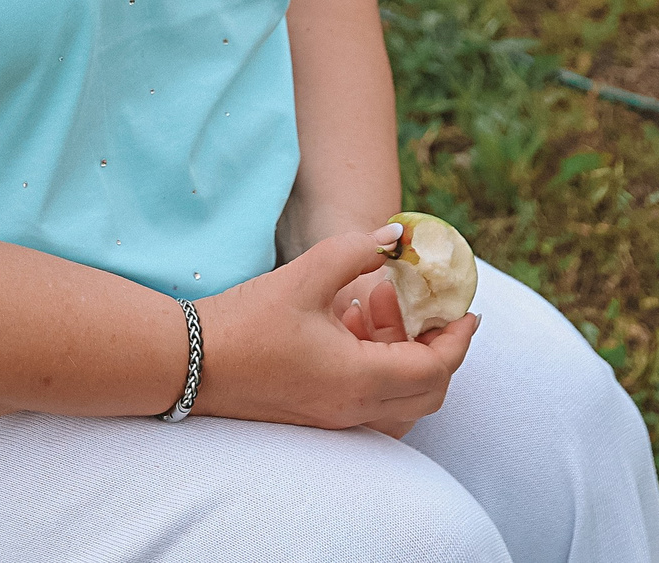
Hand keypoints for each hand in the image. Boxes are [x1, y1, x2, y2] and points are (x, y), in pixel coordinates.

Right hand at [191, 228, 476, 431]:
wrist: (189, 364)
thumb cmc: (246, 321)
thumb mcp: (305, 275)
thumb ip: (357, 251)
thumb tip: (397, 238)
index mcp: (357, 379)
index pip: (434, 368)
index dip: (458, 339)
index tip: (469, 310)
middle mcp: (353, 409)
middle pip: (428, 394)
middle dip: (438, 348)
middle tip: (423, 305)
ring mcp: (335, 419)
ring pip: (401, 402)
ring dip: (406, 357)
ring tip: (376, 307)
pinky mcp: (317, 416)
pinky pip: (372, 402)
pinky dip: (379, 368)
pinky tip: (350, 325)